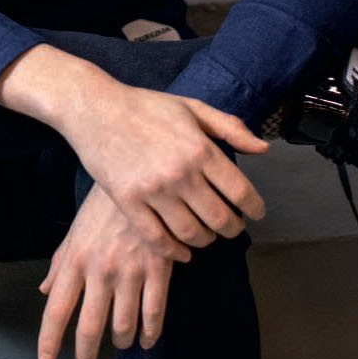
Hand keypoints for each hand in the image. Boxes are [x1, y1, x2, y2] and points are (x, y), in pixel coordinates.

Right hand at [0, 46, 268, 250]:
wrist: (94, 108)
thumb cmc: (145, 106)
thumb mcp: (191, 107)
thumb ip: (229, 127)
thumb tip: (263, 150)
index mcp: (200, 148)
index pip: (240, 192)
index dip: (255, 208)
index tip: (257, 213)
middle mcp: (180, 172)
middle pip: (220, 219)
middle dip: (233, 229)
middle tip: (232, 228)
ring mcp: (152, 190)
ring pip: (191, 234)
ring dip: (206, 241)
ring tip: (207, 236)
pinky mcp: (128, 201)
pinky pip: (158, 239)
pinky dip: (175, 251)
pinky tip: (182, 251)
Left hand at [37, 185, 177, 358]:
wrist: (138, 178)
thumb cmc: (103, 207)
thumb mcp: (75, 233)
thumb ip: (60, 264)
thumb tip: (44, 291)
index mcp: (74, 260)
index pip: (56, 309)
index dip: (49, 340)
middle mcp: (99, 270)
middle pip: (89, 326)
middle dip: (86, 353)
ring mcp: (129, 271)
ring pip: (124, 325)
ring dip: (122, 341)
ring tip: (121, 344)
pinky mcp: (158, 268)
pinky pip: (154, 312)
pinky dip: (151, 332)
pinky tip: (148, 340)